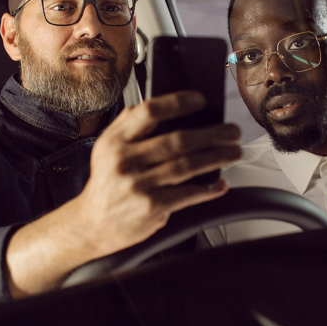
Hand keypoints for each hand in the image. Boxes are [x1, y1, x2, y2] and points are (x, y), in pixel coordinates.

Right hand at [74, 90, 240, 256]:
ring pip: (186, 166)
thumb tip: (167, 105)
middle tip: (232, 132)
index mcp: (115, 141)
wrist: (93, 225)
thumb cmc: (108, 184)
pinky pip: (187, 194)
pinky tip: (219, 184)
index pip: (149, 112)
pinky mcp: (151, 207)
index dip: (178, 103)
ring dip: (216, 158)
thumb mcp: (108, 149)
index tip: (200, 100)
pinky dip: (208, 189)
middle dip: (211, 134)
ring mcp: (138, 185)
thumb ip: (129, 126)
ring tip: (233, 152)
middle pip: (177, 141)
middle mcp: (124, 160)